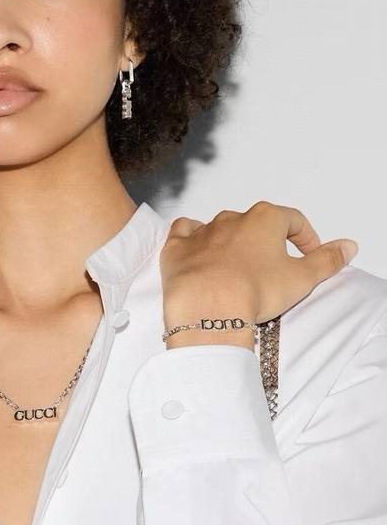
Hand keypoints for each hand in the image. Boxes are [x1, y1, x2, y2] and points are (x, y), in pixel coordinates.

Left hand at [160, 201, 358, 349]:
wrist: (208, 307)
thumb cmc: (256, 290)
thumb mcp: (302, 278)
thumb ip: (327, 260)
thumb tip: (348, 246)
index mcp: (265, 219)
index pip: (294, 220)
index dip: (306, 238)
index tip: (309, 255)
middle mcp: (233, 217)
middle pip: (256, 224)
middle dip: (267, 243)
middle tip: (274, 268)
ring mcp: (202, 230)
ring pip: (222, 228)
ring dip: (233, 243)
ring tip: (239, 269)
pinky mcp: (177, 246)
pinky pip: (185, 233)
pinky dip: (193, 239)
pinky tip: (199, 252)